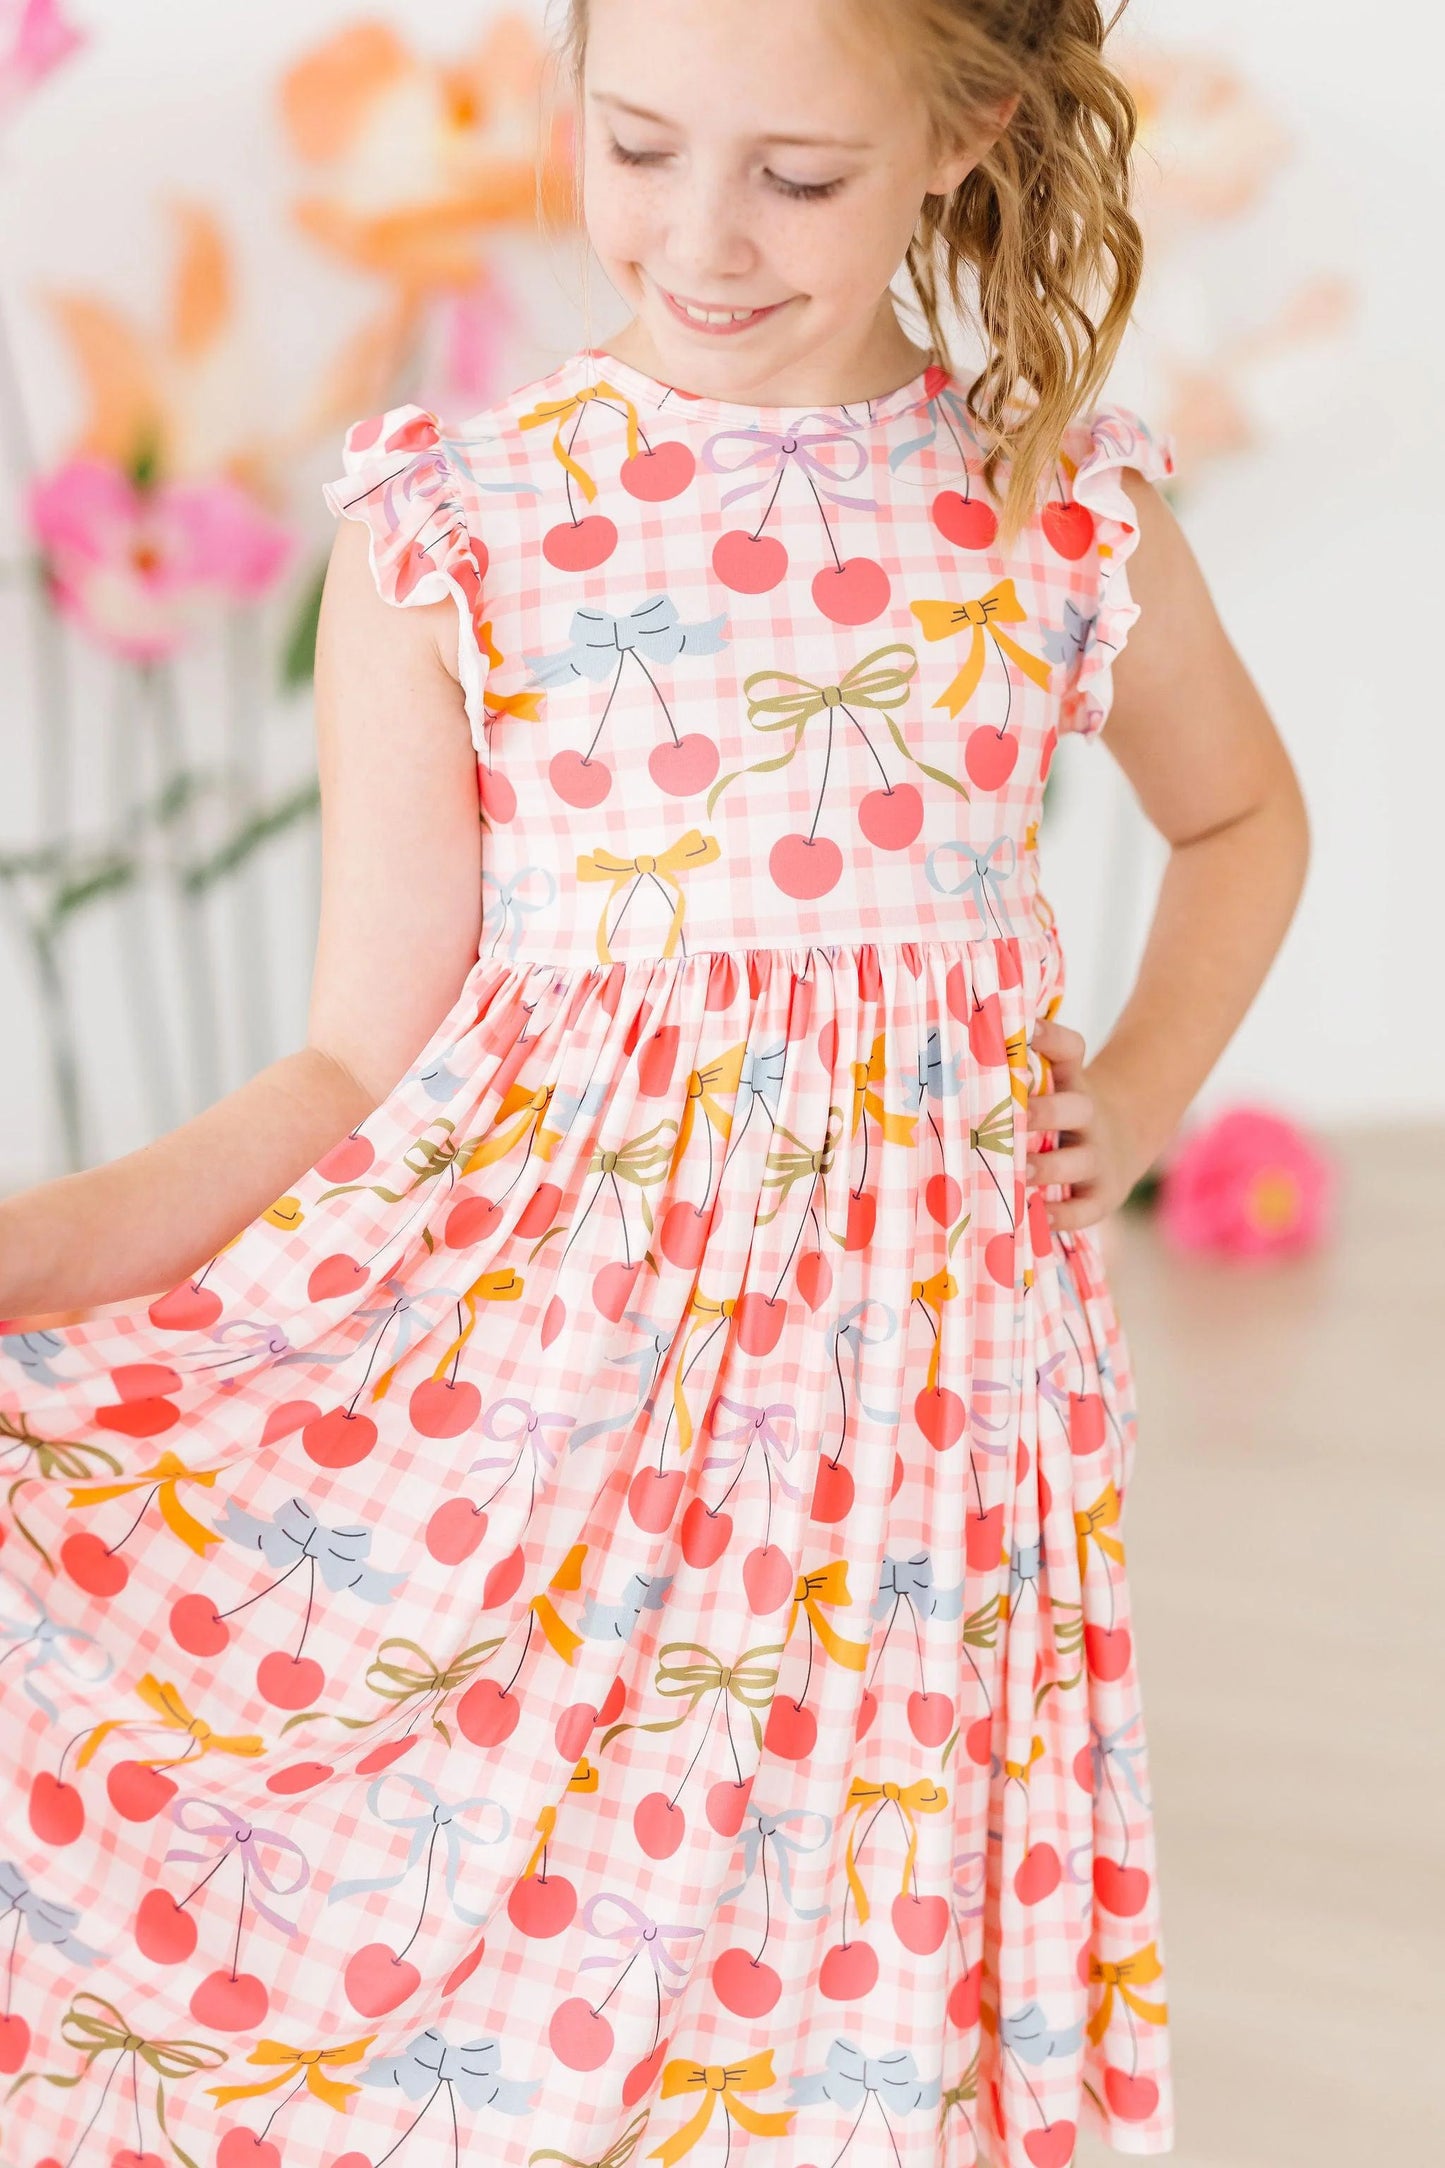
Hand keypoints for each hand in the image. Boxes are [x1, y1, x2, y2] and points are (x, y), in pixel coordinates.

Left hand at [1025, 1017, 1145, 1233]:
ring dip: (1047, 1167)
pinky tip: (1038, 1214)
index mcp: (1072, 1082)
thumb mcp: (1055, 1081)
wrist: (1123, 1141)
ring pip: (1077, 1161)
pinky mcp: (1103, 1195)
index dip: (1051, 1037)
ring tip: (1019, 1173)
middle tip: (1012, 1118)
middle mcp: (1088, 1116)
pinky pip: (1084, 1208)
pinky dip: (1063, 1214)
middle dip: (1045, 1113)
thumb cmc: (1063, 1111)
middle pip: (1075, 1108)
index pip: (1070, 1049)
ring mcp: (1097, 1157)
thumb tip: (969, 1046)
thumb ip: (1020, 1069)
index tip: (1026, 1030)